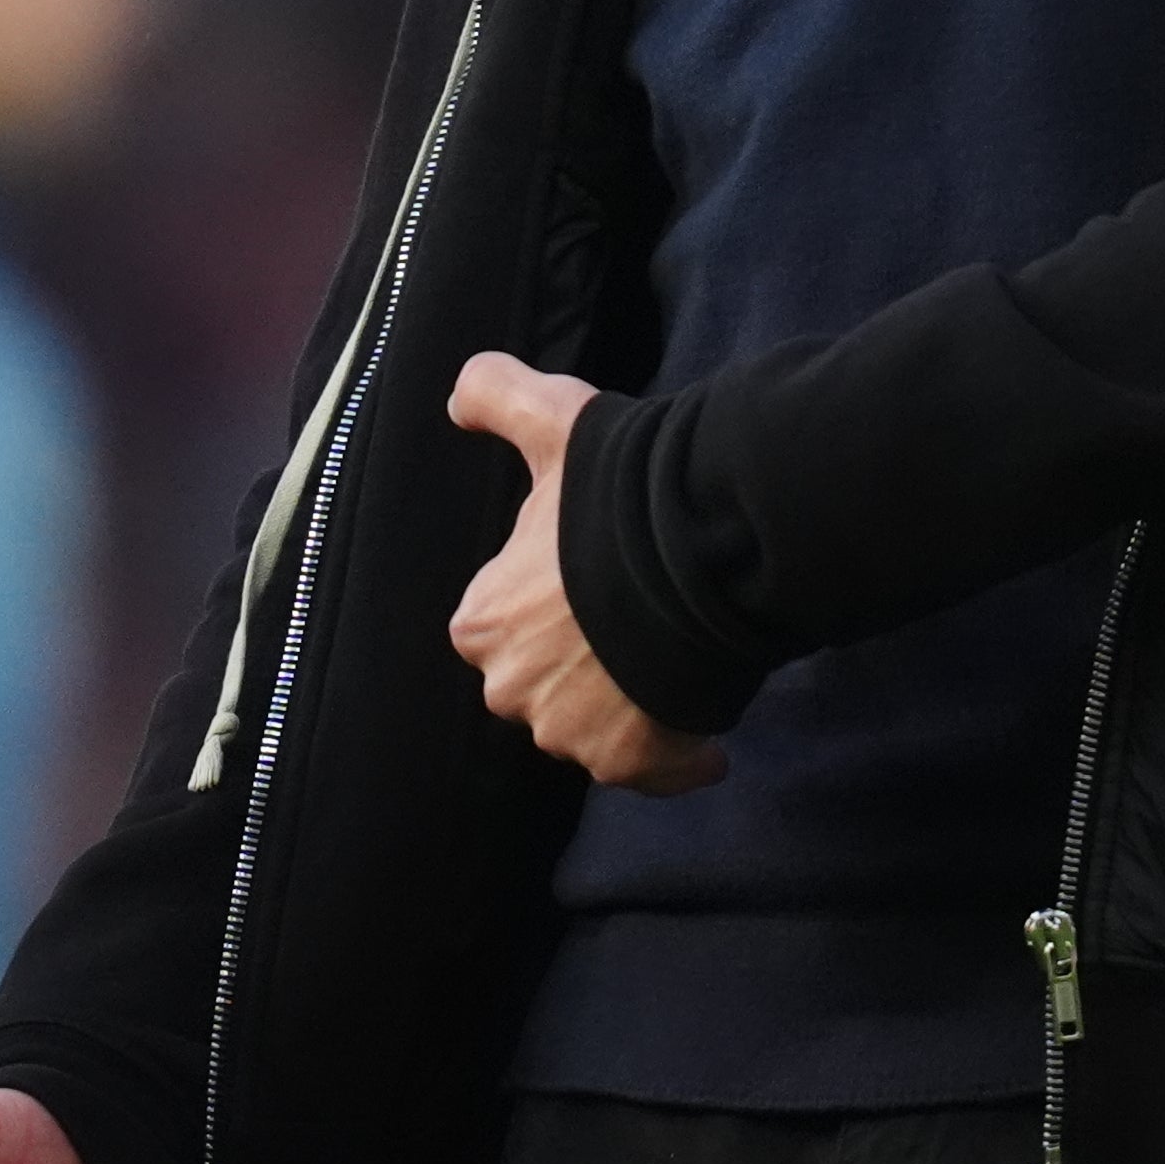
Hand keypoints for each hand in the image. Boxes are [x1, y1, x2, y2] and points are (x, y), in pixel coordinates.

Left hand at [446, 354, 724, 793]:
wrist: (695, 557)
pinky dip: (677, 757)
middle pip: (549, 682)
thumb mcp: (550, 420)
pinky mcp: (630, 763)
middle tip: (636, 623)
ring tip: (672, 665)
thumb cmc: (613, 495)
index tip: (592, 583)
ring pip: (597, 727)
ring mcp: (570, 734)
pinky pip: (652, 768)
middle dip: (584, 664)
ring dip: (628, 707)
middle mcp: (510, 690)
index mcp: (481, 623)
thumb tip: (460, 398)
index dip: (553, 603)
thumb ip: (496, 396)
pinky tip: (704, 733)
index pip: (508, 624)